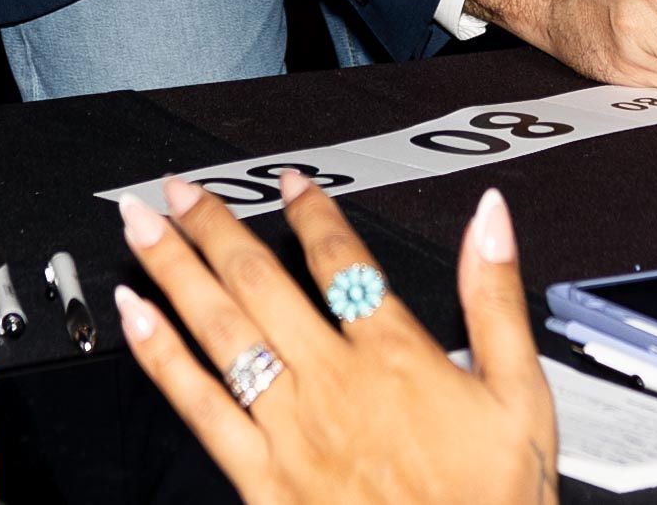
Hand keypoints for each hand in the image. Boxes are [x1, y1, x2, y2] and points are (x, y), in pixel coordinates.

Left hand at [115, 173, 556, 504]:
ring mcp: (290, 430)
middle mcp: (333, 382)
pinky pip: (199, 406)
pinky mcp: (261, 480)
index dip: (310, 211)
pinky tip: (136, 319)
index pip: (341, 258)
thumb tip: (490, 218)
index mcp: (394, 355)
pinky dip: (162, 357)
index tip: (289, 183)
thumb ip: (496, 298)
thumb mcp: (520, 395)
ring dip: (176, 271)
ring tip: (142, 228)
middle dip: (214, 227)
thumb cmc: (492, 501)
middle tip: (178, 189)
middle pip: (259, 282)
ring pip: (220, 330)